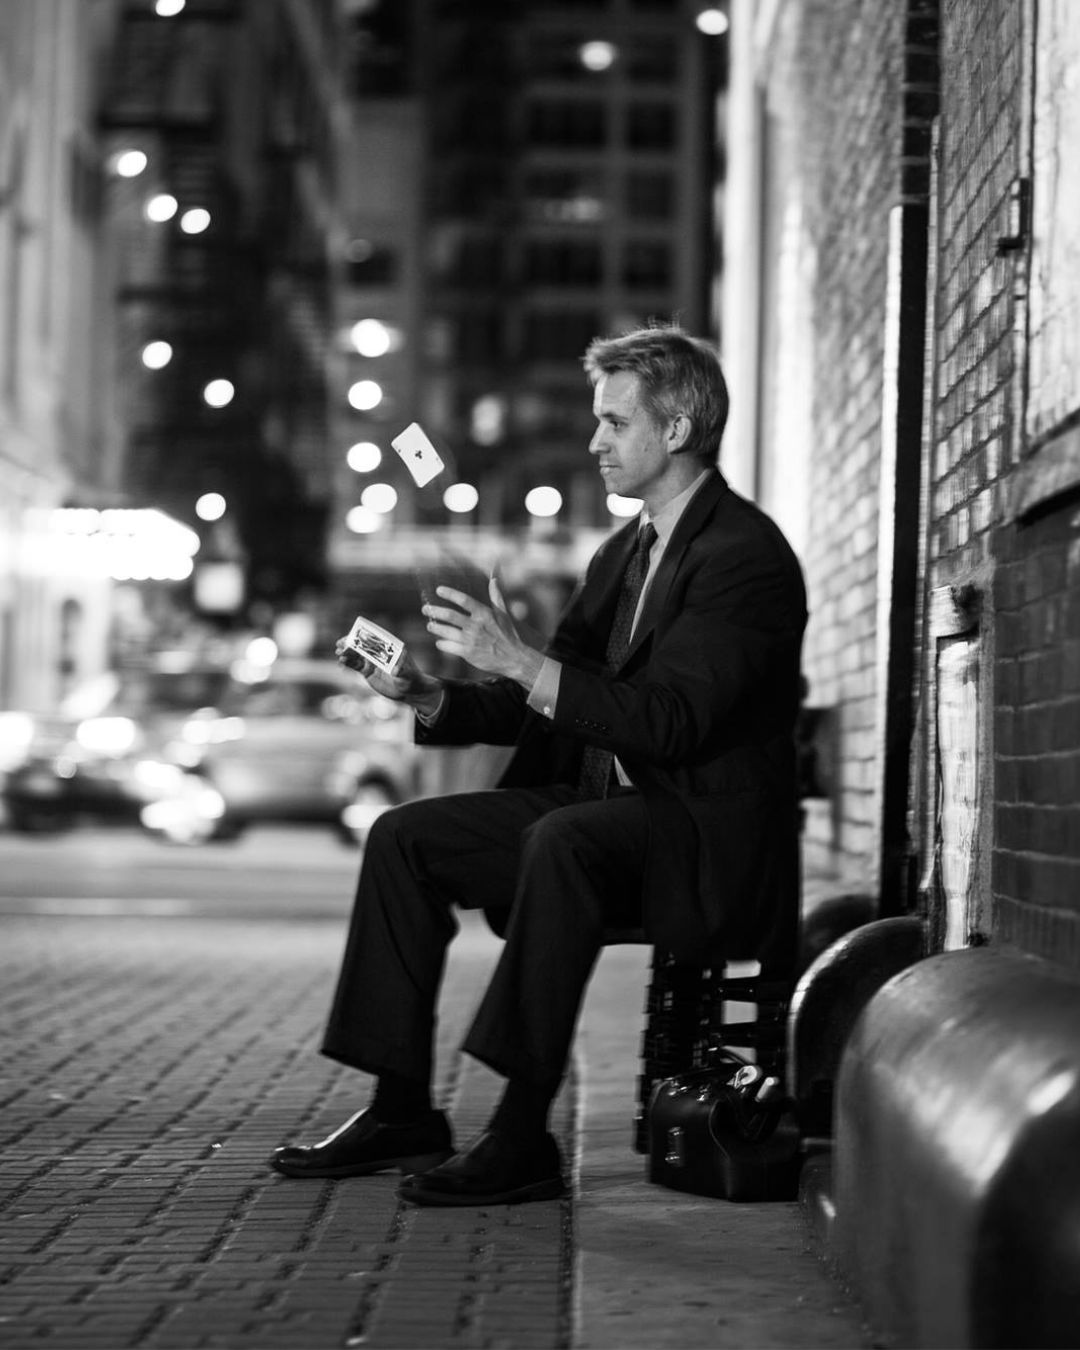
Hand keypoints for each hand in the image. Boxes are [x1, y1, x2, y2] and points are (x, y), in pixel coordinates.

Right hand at [334, 638, 440, 712]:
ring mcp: (372, 661)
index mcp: (389, 647)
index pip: (375, 638)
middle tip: (341, 643)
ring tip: (339, 652)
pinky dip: (348, 663)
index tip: (354, 635)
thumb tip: (395, 670)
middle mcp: (379, 652)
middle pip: (363, 645)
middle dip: (351, 643)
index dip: (364, 635)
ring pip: (357, 654)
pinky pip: (355, 665)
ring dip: (347, 652)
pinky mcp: (367, 671)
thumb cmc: (411, 679)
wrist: (409, 691)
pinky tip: (341, 662)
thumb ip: (401, 670)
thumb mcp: (407, 674)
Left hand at [422, 580, 542, 686]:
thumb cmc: (508, 635)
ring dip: (435, 628)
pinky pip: (449, 647)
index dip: (450, 594)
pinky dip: (442, 644)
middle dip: (435, 611)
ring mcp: (471, 640)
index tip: (438, 590)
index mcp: (484, 614)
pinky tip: (440, 642)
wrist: (514, 658)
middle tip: (425, 609)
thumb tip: (494, 579)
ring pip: (446, 631)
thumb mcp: (503, 614)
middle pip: (450, 615)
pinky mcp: (468, 653)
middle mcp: (476, 626)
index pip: (464, 600)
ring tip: (430, 626)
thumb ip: (496, 596)